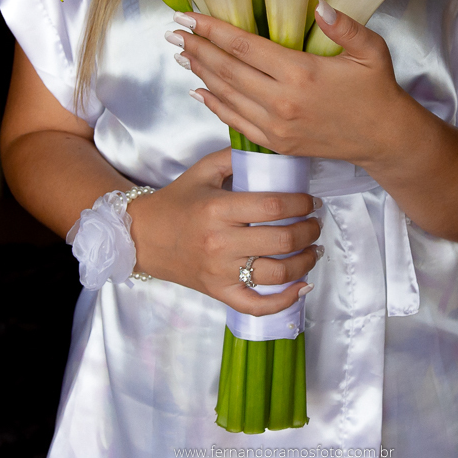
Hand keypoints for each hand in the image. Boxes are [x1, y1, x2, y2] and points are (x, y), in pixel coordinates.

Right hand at [126, 148, 322, 315]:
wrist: (142, 237)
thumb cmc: (176, 202)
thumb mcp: (202, 171)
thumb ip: (236, 158)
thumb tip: (271, 152)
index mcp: (218, 209)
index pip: (273, 206)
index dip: (301, 203)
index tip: (311, 201)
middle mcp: (220, 242)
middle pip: (281, 240)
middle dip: (309, 231)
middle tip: (315, 223)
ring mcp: (220, 271)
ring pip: (277, 274)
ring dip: (305, 261)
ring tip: (313, 248)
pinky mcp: (219, 292)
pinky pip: (257, 305)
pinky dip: (285, 301)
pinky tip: (302, 286)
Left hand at [168, 1, 412, 163]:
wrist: (383, 138)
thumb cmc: (376, 89)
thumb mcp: (370, 51)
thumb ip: (345, 27)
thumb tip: (320, 5)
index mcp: (300, 72)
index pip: (244, 46)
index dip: (212, 30)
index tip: (189, 17)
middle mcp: (282, 100)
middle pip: (227, 69)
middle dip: (197, 48)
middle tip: (174, 33)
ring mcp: (276, 125)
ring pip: (226, 95)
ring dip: (200, 73)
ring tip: (182, 54)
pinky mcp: (276, 143)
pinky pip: (235, 122)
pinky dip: (213, 105)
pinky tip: (198, 90)